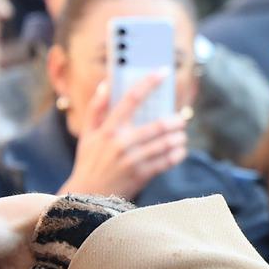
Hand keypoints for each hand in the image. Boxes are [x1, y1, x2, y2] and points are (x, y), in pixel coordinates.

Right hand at [59, 72, 187, 199]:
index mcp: (108, 129)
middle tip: (181, 118)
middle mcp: (120, 143)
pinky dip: (177, 155)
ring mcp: (132, 160)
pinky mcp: (141, 175)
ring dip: (178, 138)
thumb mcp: (87, 135)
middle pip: (157, 125)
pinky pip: (166, 162)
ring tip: (181, 135)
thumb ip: (96, 108)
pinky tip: (180, 150)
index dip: (148, 83)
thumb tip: (106, 84)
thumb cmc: (89, 162)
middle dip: (174, 121)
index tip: (163, 72)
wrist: (87, 197)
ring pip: (165, 144)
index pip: (130, 99)